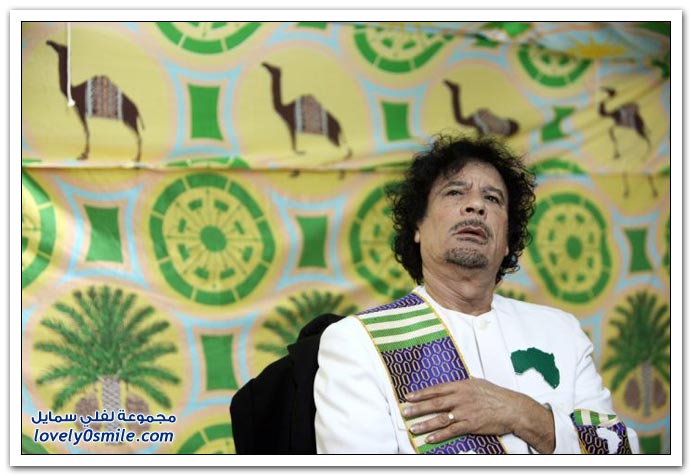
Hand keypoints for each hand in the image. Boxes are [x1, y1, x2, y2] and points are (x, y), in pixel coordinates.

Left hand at [403, 378, 554, 452]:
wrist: (511, 407)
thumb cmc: (495, 395)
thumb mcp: (476, 383)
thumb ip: (461, 385)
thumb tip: (448, 387)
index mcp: (461, 385)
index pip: (436, 389)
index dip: (421, 393)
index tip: (408, 397)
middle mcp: (460, 397)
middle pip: (434, 403)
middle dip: (417, 408)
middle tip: (404, 412)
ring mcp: (465, 411)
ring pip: (440, 418)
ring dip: (425, 424)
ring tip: (413, 428)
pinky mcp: (470, 424)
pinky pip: (451, 431)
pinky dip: (439, 435)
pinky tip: (429, 438)